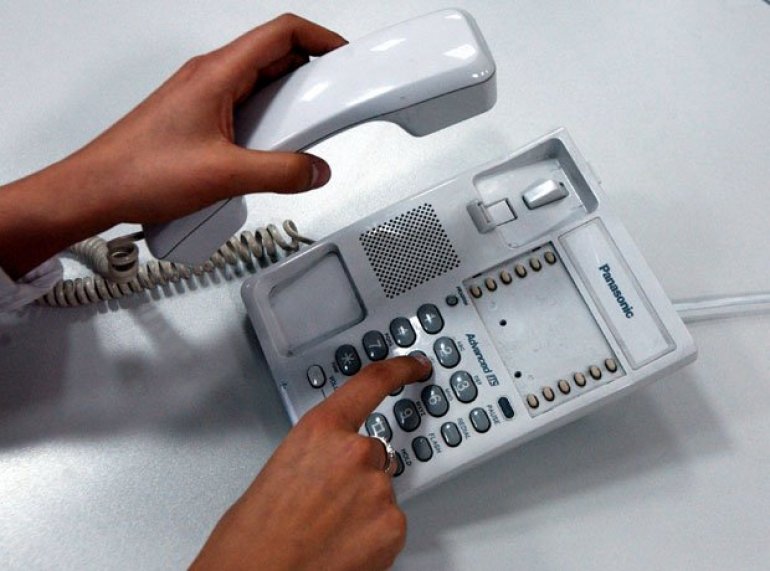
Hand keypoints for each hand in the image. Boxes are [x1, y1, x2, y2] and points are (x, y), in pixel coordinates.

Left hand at [0, 14, 345, 277]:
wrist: (98, 190)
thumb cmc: (140, 171)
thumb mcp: (225, 175)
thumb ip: (281, 173)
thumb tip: (315, 169)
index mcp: (217, 73)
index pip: (281, 33)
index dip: (320, 38)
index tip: (344, 55)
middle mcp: (209, 77)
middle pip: (275, 56)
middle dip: (310, 77)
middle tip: (330, 104)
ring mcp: (203, 97)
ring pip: (260, 85)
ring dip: (287, 105)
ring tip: (301, 136)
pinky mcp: (199, 118)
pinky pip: (244, 108)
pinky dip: (266, 125)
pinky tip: (268, 155)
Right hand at [190, 355, 431, 570]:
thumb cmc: (252, 537)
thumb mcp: (279, 469)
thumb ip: (315, 453)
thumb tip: (329, 463)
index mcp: (321, 429)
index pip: (372, 383)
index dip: (399, 370)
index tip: (414, 365)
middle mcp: (356, 452)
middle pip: (374, 450)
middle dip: (354, 473)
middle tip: (323, 502)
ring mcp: (379, 488)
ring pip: (380, 489)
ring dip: (362, 505)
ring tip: (324, 530)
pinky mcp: (393, 524)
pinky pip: (389, 520)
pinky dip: (372, 532)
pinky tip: (342, 544)